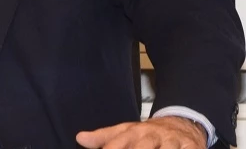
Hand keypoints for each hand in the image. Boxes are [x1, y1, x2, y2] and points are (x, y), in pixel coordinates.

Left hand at [76, 116, 206, 147]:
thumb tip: (80, 138)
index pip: (120, 142)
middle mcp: (153, 136)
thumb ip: (103, 137)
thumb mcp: (125, 132)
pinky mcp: (191, 148)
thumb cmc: (147, 134)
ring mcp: (172, 143)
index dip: (111, 148)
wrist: (180, 124)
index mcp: (134, 132)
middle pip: (141, 146)